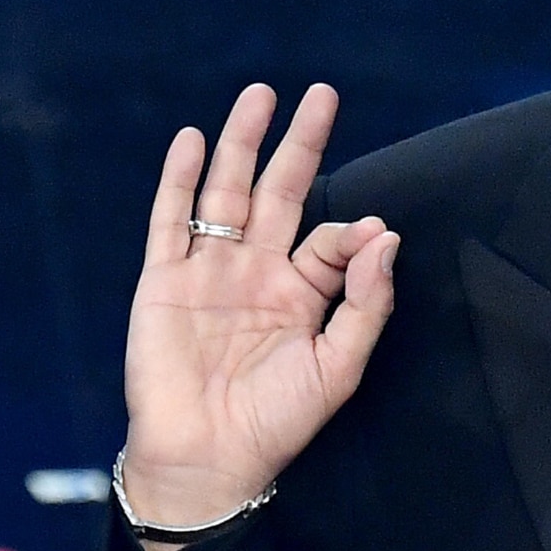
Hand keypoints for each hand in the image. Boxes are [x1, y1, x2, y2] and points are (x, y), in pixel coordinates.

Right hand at [121, 83, 399, 550]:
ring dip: (240, 143)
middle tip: (320, 94)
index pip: (329, 240)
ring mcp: (210, 272)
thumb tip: (385, 235)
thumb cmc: (278, 420)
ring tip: (259, 96)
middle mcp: (257, 271)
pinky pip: (172, 221)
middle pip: (279, 192)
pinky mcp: (165, 281)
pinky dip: (180, 180)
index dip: (350, 233)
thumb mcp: (339, 365)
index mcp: (302, 291)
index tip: (370, 232)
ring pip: (226, 192)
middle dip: (298, 144)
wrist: (208, 457)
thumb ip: (365, 302)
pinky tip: (192, 140)